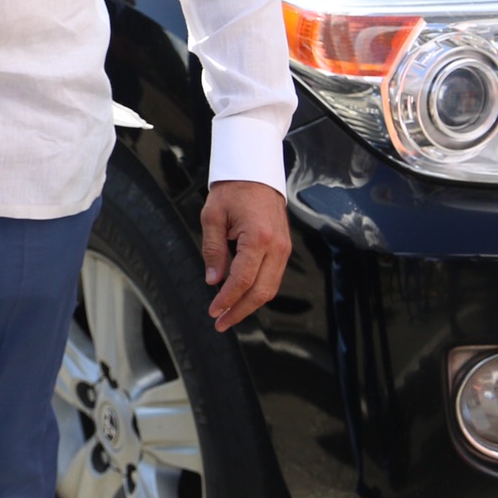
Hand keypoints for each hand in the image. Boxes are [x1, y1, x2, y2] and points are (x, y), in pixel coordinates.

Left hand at [199, 180, 290, 332]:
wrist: (256, 174)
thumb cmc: (233, 191)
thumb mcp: (212, 217)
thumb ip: (213, 250)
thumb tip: (213, 281)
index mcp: (258, 237)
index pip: (242, 280)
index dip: (227, 300)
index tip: (213, 312)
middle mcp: (277, 247)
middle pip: (261, 291)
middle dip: (240, 310)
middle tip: (220, 322)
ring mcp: (284, 249)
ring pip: (270, 288)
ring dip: (249, 305)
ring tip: (228, 315)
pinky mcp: (284, 249)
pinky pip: (273, 278)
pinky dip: (257, 292)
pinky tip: (241, 299)